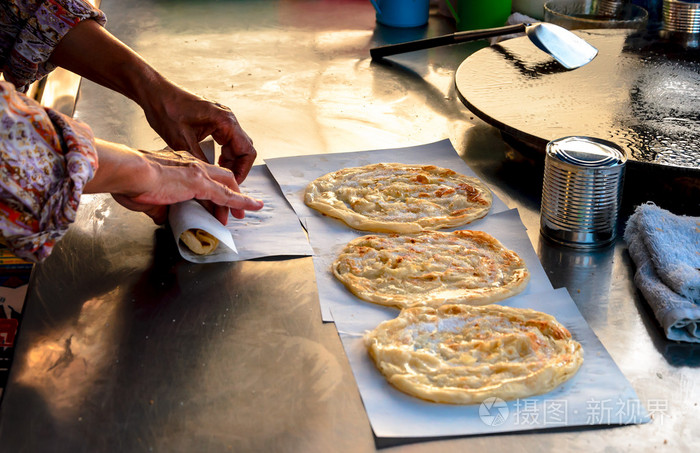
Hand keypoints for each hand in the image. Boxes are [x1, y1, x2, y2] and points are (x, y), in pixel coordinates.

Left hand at [50, 19, 256, 183]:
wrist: (153, 93)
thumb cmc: (165, 108)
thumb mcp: (181, 141)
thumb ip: (199, 162)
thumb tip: (207, 181)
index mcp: (224, 121)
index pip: (247, 151)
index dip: (242, 171)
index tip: (234, 184)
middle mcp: (227, 118)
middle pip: (245, 149)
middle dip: (237, 168)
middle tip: (226, 184)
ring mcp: (222, 118)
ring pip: (237, 146)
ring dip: (231, 162)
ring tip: (219, 176)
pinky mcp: (214, 120)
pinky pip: (227, 140)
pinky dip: (224, 154)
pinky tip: (214, 162)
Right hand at [85, 140, 263, 224]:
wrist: (129, 172)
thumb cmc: (129, 181)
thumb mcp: (146, 197)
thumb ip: (158, 207)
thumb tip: (162, 216)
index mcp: (177, 163)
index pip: (202, 174)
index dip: (211, 187)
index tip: (215, 199)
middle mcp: (190, 163)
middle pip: (220, 176)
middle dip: (231, 192)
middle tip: (236, 208)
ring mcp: (197, 172)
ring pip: (226, 184)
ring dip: (237, 200)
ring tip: (246, 212)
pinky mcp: (201, 183)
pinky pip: (227, 195)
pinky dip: (241, 202)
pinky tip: (252, 207)